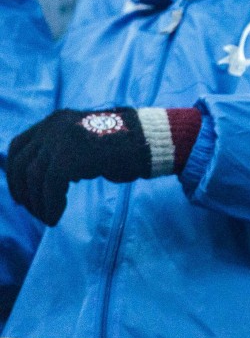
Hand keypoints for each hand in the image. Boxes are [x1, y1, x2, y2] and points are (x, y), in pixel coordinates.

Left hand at [6, 108, 151, 225]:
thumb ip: (63, 151)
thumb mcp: (84, 143)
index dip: (13, 173)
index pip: (18, 147)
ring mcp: (60, 139)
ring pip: (33, 178)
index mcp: (55, 120)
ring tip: (50, 217)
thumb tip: (43, 178)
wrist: (149, 140)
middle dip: (23, 192)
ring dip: (38, 204)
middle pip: (21, 164)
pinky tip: (57, 217)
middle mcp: (53, 126)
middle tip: (35, 211)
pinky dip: (50, 206)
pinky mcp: (69, 157)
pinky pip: (50, 187)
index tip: (21, 195)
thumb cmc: (123, 147)